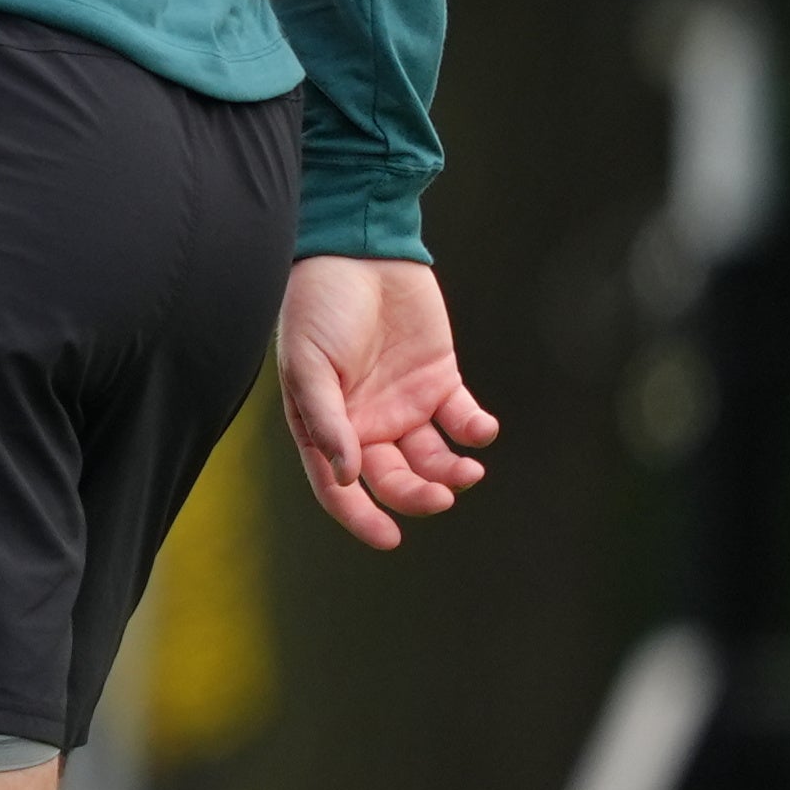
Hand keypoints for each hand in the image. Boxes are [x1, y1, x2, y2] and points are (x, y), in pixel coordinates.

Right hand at [276, 253, 496, 549]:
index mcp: (326, 426)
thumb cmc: (318, 306)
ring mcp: (405, 403)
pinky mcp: (440, 379)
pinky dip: (475, 431)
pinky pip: (462, 419)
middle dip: (416, 495)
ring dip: (450, 471)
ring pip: (432, 457)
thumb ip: (326, 421)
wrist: (357, 250)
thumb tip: (347, 476)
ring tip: (467, 470)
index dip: (362, 517)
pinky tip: (481, 431)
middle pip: (393, 478)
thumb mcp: (308, 365)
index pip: (340, 487)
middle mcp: (366, 423)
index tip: (390, 539)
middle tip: (440, 496)